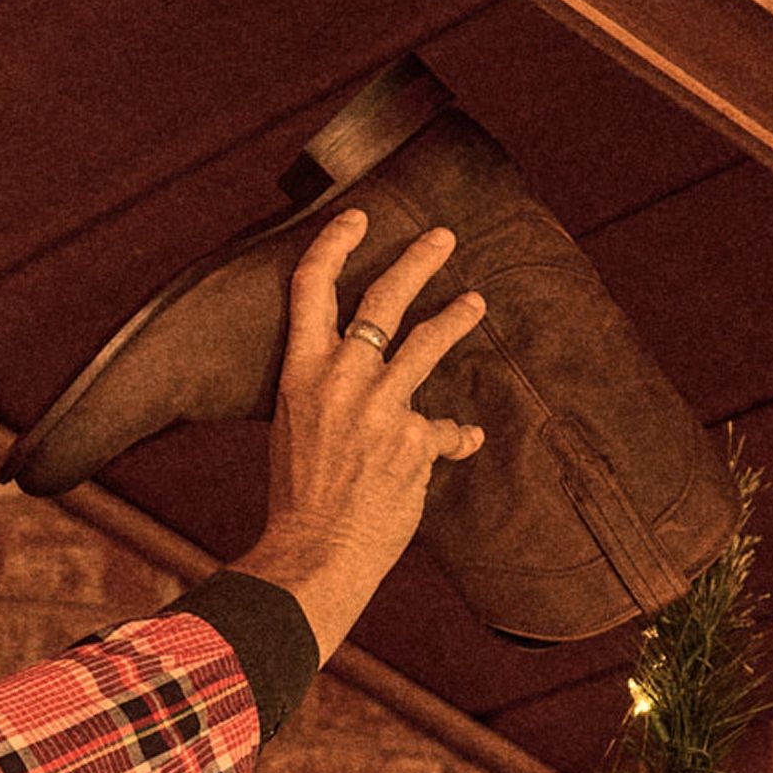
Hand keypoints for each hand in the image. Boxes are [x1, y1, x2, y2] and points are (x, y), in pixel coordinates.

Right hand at [235, 210, 485, 664]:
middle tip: (443, 237)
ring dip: (456, 316)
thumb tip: (368, 386)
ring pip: (428, 340)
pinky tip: (465, 442)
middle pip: (384, 298)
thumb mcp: (296, 433)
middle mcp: (340, 379)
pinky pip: (445, 429)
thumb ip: (328, 396)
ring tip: (475, 302)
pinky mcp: (415, 438)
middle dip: (418, 259)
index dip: (335, 244)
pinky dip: (454, 438)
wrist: (314, 554)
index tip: (356, 218)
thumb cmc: (300, 501)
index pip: (312, 289)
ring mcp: (381, 405)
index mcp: (300, 375)